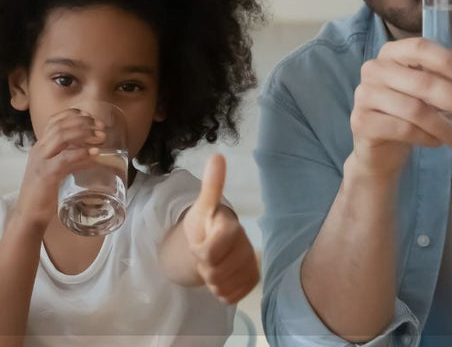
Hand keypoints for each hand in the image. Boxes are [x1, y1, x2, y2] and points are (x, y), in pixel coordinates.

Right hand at [12, 108, 104, 226]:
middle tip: (101, 127)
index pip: (54, 121)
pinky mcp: (46, 174)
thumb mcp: (55, 171)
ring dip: (84, 133)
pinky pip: (65, 158)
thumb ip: (68, 160)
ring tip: (101, 137)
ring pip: (62, 136)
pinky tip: (95, 153)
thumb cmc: (43, 194)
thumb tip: (90, 153)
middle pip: (60, 125)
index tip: (91, 118)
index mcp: (40, 147)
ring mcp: (41, 161)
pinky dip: (81, 153)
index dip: (74, 115)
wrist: (28, 214)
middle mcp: (39, 150)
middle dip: (84, 122)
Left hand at [182, 155, 259, 304]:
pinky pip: (230, 296)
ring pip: (221, 286)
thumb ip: (211, 185)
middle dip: (203, 267)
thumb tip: (217, 156)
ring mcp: (251, 265)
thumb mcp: (202, 206)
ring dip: (211, 279)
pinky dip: (220, 291)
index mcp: (231, 227)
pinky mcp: (252, 281)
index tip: (199, 242)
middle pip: (213, 272)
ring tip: (212, 265)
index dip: (199, 251)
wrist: (214, 243)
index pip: (207, 252)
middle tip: (204, 255)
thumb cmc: (206, 224)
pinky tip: (222, 276)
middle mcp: (247, 246)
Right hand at [350, 39, 451, 177]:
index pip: (421, 48)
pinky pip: (401, 129)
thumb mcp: (447, 90)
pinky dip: (426, 137)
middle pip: (422, 81)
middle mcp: (374, 69)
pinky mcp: (362, 122)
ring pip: (414, 109)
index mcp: (394, 52)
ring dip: (445, 125)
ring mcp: (365, 96)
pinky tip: (438, 143)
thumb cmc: (417, 110)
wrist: (382, 147)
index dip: (450, 62)